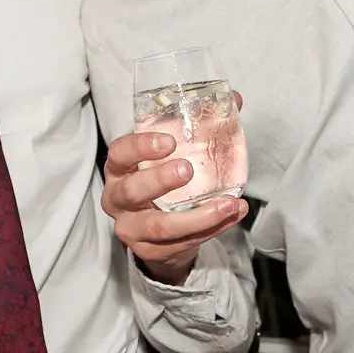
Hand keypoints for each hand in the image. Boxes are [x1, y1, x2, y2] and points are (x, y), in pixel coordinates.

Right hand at [102, 124, 248, 282]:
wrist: (161, 232)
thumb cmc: (165, 182)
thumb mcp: (175, 155)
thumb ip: (202, 127)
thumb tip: (235, 100)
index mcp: (120, 169)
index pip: (119, 154)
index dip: (139, 147)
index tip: (168, 141)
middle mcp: (118, 199)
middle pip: (132, 192)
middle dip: (160, 181)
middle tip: (188, 170)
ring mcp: (131, 229)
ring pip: (159, 227)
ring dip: (197, 217)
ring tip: (227, 203)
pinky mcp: (150, 252)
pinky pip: (181, 244)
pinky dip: (211, 230)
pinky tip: (232, 215)